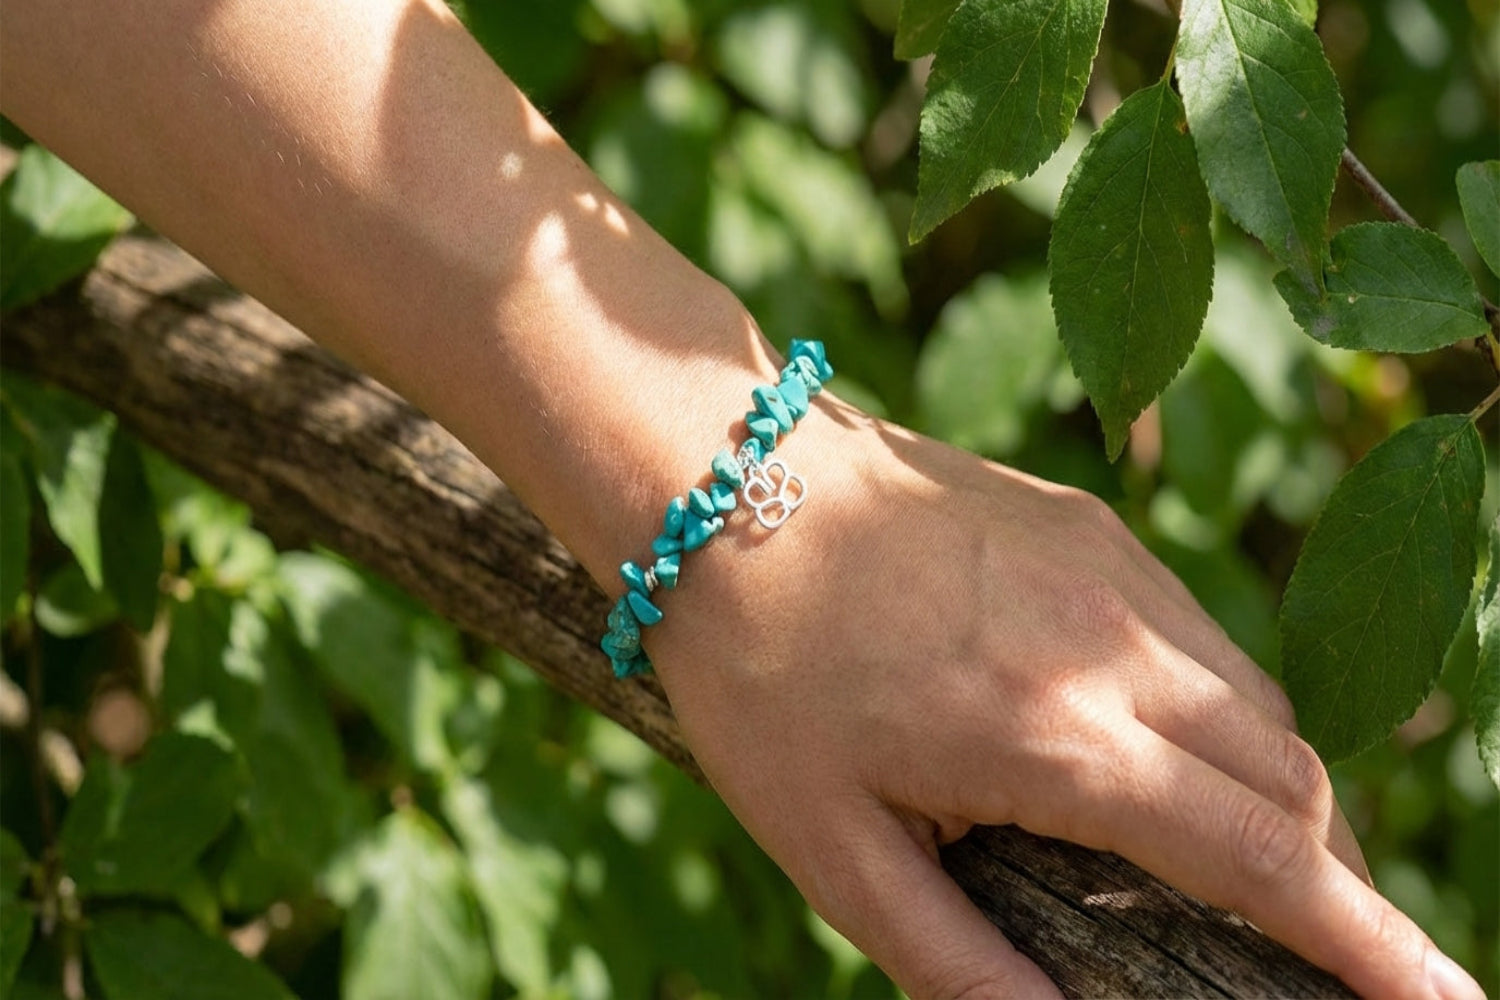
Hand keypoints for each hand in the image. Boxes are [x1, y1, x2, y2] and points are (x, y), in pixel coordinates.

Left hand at [648, 399, 1481, 999]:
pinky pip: (1202, 634)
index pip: (1267, 861)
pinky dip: (1223, 708)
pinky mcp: (1089, 525)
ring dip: (1282, 790)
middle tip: (1323, 945)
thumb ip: (951, 954)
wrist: (720, 481)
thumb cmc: (757, 668)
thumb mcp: (828, 841)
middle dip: (1332, 878)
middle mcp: (1114, 649)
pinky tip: (1166, 739)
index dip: (1373, 945)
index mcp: (1056, 740)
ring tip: (1247, 855)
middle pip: (1294, 782)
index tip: (1447, 998)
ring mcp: (1110, 573)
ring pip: (1261, 701)